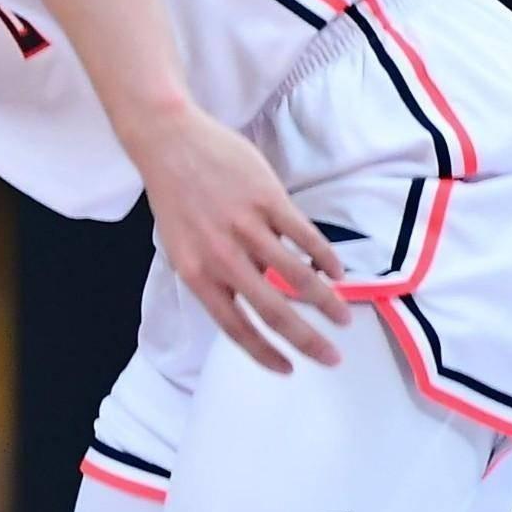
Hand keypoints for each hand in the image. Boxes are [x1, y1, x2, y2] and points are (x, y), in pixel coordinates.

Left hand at [120, 104, 347, 372]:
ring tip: (343, 317)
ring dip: (325, 302)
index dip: (264, 353)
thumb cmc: (176, 197)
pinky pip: (304, 237)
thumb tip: (261, 292)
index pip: (234, 326)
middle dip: (307, 341)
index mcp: (196, 273)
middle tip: (332, 358)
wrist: (168, 142)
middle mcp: (222, 256)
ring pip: (296, 276)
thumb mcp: (183, 245)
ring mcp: (246, 227)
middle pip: (272, 310)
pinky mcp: (267, 199)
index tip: (288, 369)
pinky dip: (325, 259)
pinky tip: (337, 273)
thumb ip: (218, 272)